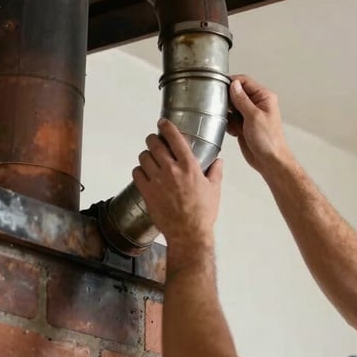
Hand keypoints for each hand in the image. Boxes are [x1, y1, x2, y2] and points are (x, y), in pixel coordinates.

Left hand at [132, 118, 222, 246]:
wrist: (189, 233)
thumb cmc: (203, 213)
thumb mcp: (214, 190)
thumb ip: (215, 172)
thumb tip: (219, 161)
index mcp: (189, 166)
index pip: (174, 137)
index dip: (166, 126)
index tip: (162, 123)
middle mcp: (172, 170)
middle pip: (154, 144)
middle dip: (153, 139)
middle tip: (154, 142)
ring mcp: (158, 181)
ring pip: (143, 157)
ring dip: (145, 155)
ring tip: (149, 158)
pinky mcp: (147, 192)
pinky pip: (136, 173)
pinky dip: (139, 171)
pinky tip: (144, 174)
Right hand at [227, 75, 291, 172]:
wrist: (269, 161)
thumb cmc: (269, 141)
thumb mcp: (254, 117)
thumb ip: (242, 100)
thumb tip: (234, 85)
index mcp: (264, 97)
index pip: (244, 81)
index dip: (231, 82)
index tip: (219, 86)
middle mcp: (257, 104)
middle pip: (236, 93)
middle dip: (227, 101)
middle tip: (223, 108)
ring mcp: (249, 114)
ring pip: (231, 107)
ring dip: (227, 114)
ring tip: (231, 122)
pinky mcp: (243, 125)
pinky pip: (230, 119)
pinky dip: (228, 124)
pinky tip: (233, 131)